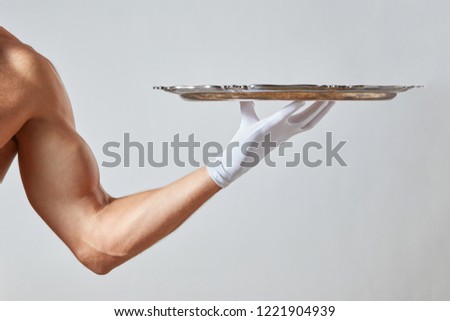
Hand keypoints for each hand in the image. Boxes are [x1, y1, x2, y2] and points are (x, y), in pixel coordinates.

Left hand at [206, 100, 334, 187]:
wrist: (233, 161)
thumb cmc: (242, 143)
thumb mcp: (248, 120)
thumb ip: (249, 108)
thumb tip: (248, 97)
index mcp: (283, 130)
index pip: (305, 119)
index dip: (316, 110)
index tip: (325, 99)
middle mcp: (284, 132)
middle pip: (309, 119)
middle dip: (322, 109)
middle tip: (334, 97)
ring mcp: (276, 132)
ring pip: (303, 120)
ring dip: (316, 109)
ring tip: (326, 98)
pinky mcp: (264, 130)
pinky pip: (281, 117)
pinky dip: (292, 109)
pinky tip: (301, 100)